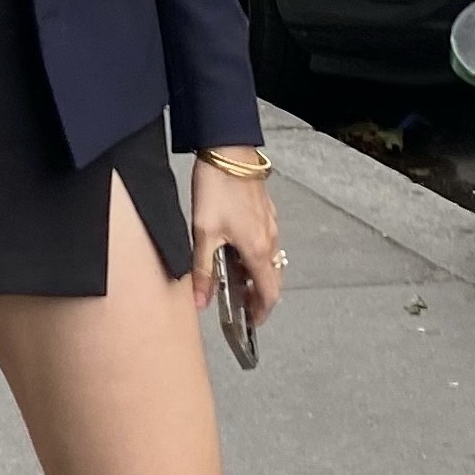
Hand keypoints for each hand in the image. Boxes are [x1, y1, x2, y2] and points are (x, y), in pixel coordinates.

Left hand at [190, 154, 282, 323]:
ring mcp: (270, 225)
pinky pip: (266, 243)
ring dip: (254, 275)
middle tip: (238, 304)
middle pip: (272, 279)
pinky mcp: (265, 212)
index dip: (262, 312)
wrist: (228, 151)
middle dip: (257, 296)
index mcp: (258, 250)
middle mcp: (270, 240)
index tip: (251, 323)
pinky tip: (234, 250)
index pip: (269, 293)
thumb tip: (202, 301)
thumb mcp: (203, 233)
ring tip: (231, 277)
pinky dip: (254, 255)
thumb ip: (203, 270)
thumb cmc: (217, 187)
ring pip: (269, 260)